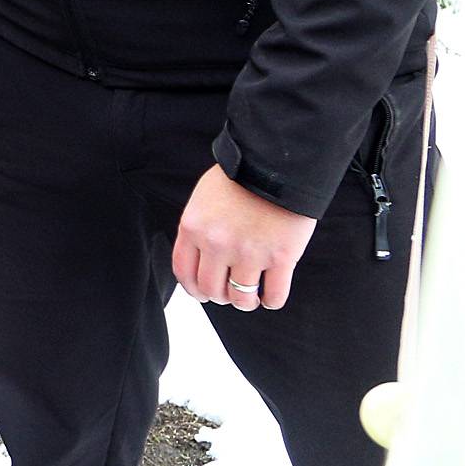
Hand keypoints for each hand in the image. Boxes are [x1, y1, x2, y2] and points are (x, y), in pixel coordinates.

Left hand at [172, 165, 316, 311]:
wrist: (275, 163)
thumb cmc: (239, 178)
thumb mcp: (203, 199)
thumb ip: (199, 228)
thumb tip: (200, 258)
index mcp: (194, 227)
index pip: (184, 272)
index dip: (194, 289)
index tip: (203, 292)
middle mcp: (217, 244)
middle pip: (211, 291)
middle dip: (220, 296)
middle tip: (230, 293)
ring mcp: (249, 253)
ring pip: (241, 299)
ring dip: (246, 302)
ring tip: (251, 296)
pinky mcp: (280, 258)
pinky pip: (274, 297)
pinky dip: (271, 301)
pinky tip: (270, 295)